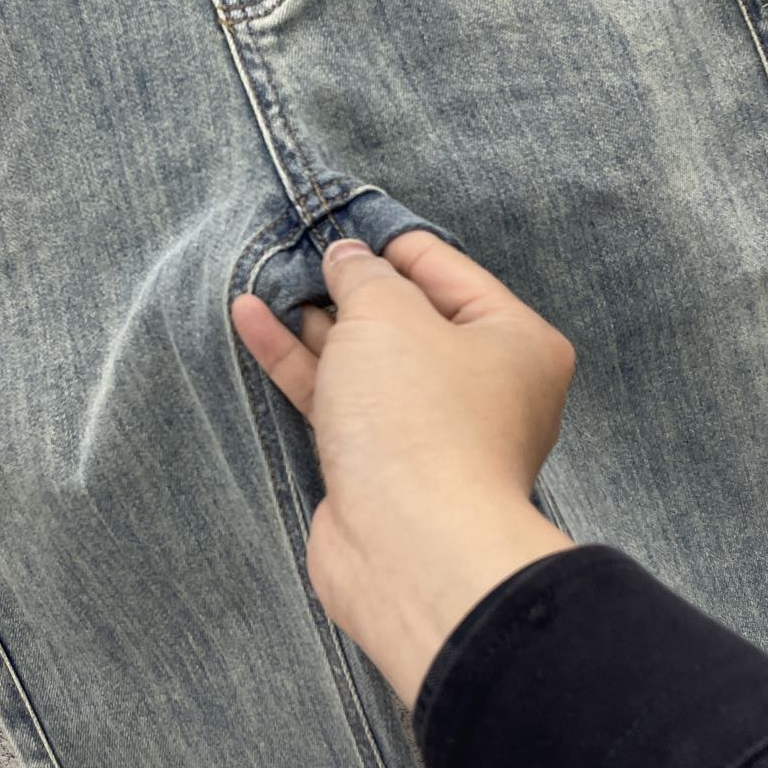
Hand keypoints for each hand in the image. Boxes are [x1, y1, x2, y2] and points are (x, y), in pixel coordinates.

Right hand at [230, 231, 578, 709]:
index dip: (387, 241)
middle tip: (294, 252)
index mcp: (515, 341)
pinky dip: (299, 364)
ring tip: (261, 282)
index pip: (446, 269)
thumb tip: (348, 258)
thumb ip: (363, 276)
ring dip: (313, 323)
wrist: (410, 548)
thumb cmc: (419, 420)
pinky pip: (338, 400)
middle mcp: (483, 386)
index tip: (336, 219)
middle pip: (406, 317)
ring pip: (365, 362)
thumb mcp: (387, 316)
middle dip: (347, 286)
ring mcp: (430, 429)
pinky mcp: (381, 466)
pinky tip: (252, 322)